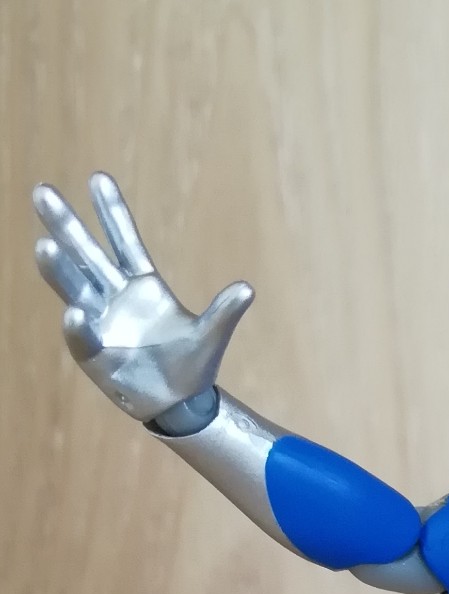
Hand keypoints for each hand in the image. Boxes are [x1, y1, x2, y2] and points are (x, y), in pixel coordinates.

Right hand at [32, 172, 253, 420]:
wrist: (179, 402)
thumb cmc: (192, 364)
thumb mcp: (211, 337)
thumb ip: (224, 313)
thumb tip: (247, 289)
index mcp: (144, 286)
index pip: (124, 242)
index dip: (111, 212)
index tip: (98, 177)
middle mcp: (115, 298)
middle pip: (87, 255)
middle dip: (66, 226)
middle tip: (43, 191)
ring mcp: (100, 323)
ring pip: (74, 288)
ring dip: (59, 269)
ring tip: (45, 245)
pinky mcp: (93, 353)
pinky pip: (83, 336)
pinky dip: (79, 326)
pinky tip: (77, 314)